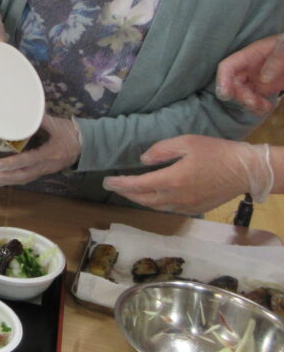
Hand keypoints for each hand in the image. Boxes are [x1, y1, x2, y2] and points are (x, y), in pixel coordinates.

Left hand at [0, 115, 81, 186]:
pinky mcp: (42, 171)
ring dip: (6, 181)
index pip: (29, 160)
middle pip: (24, 175)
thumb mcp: (57, 124)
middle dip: (4, 177)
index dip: (12, 163)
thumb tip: (22, 110)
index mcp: (51, 153)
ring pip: (24, 179)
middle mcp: (47, 165)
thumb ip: (40, 119)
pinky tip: (0, 179)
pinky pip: (26, 178)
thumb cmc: (70, 133)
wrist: (86, 145)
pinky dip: (12, 180)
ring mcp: (45, 170)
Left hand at [102, 135, 274, 212]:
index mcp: (172, 180)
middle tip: (114, 185)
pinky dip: (155, 203)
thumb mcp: (187, 142)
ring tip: (129, 190)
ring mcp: (185, 206)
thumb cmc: (216, 152)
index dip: (120, 184)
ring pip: (155, 206)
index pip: (137, 185)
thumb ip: (161, 150)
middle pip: (142, 199)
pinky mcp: (194, 209)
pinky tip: (152, 196)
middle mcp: (176, 197)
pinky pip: (168, 208)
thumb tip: (143, 160)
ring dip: (139, 199)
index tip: (107, 181)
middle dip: (126, 192)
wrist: (245, 170)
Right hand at [216, 34, 283, 113]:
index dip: (222, 80)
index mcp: (251, 55)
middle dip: (240, 96)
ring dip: (249, 105)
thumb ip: (277, 59)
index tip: (225, 95)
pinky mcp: (264, 89)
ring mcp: (256, 79)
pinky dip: (258, 108)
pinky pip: (255, 101)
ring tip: (265, 107)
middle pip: (232, 84)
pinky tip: (268, 107)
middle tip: (254, 103)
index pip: (228, 66)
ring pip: (242, 95)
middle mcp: (249, 68)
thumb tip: (264, 78)